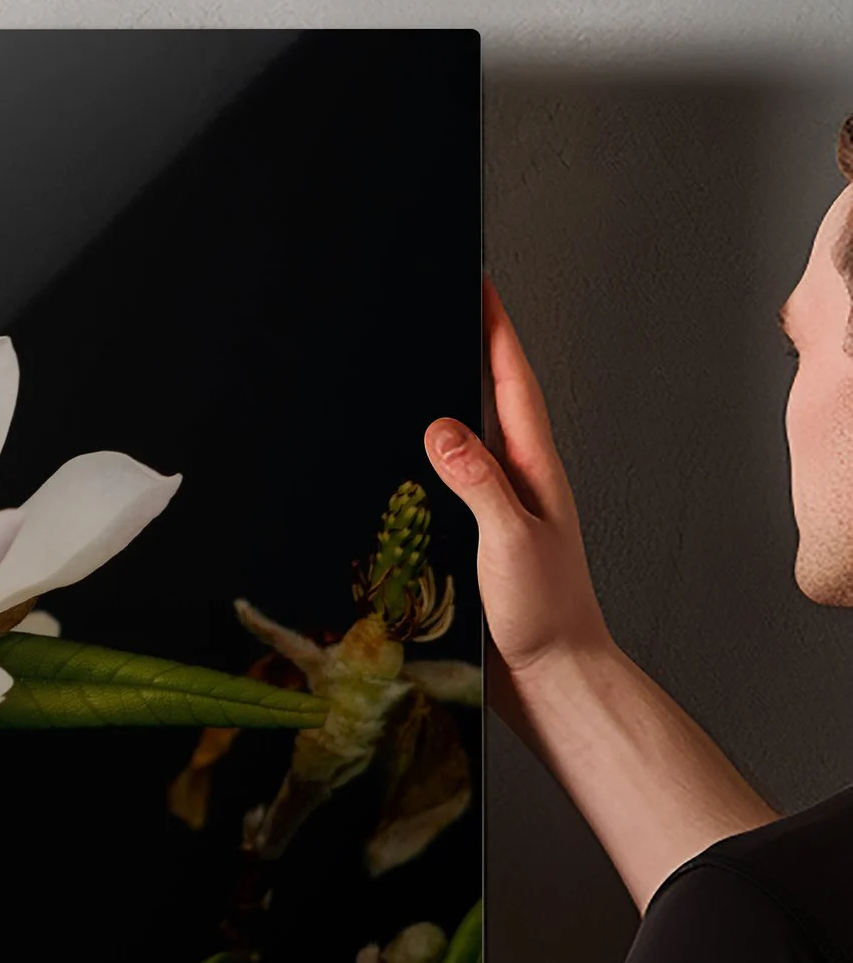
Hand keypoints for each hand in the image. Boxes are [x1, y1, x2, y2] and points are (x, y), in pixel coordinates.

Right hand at [424, 281, 612, 711]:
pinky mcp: (479, 539)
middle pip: (493, 398)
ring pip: (470, 438)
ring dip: (451, 397)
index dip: (496, 331)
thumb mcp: (511, 539)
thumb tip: (442, 426)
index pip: (512, 385)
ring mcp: (501, 510)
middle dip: (473, 347)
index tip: (481, 283)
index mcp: (534, 471)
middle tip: (449, 302)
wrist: (553, 679)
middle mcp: (520, 482)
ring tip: (425, 358)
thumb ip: (478, 482)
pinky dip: (431, 455)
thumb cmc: (545, 615)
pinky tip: (408, 455)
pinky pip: (451, 481)